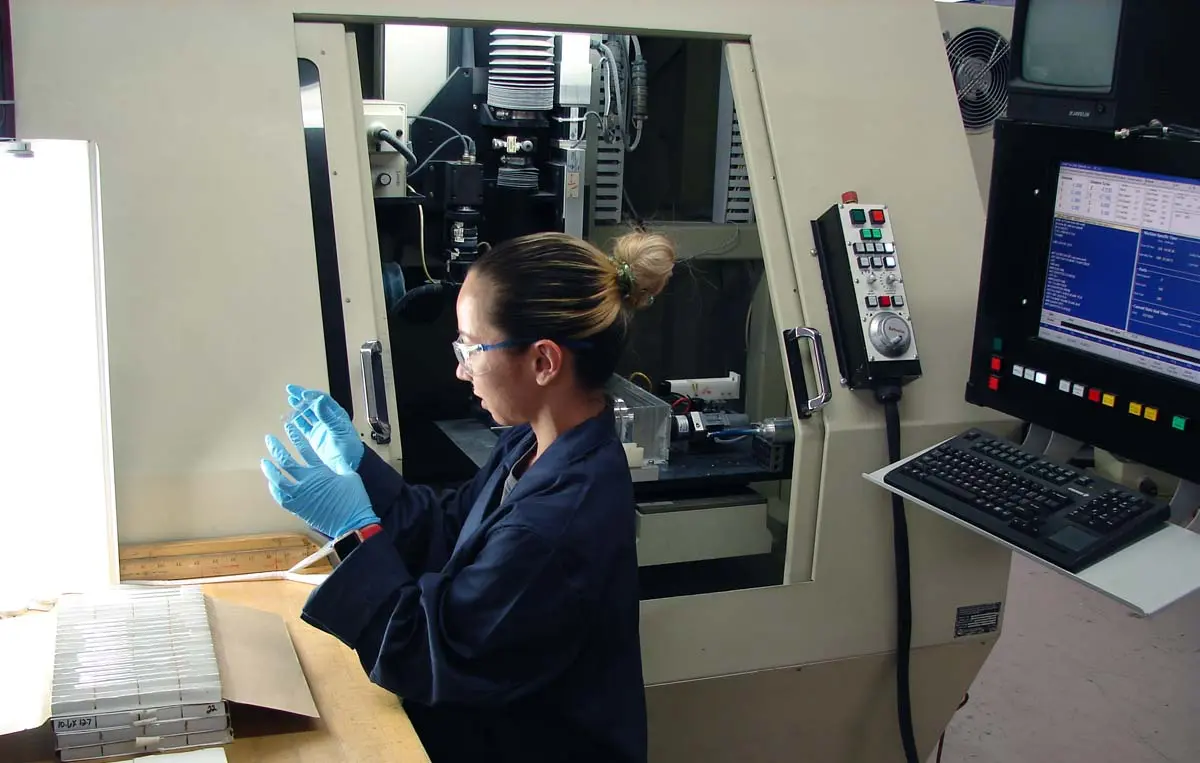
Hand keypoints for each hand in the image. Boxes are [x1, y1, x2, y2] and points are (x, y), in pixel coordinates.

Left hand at [261, 420, 378, 537]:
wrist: (352, 524)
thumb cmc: (354, 499)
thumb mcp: (351, 476)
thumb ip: (340, 465)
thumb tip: (337, 457)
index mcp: (320, 471)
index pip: (305, 450)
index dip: (296, 438)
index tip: (289, 428)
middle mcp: (306, 482)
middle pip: (286, 462)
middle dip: (276, 449)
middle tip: (269, 439)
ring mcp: (299, 496)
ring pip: (278, 480)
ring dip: (270, 469)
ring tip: (264, 461)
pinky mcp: (298, 509)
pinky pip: (281, 498)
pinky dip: (274, 490)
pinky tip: (272, 484)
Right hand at [286, 384, 364, 474]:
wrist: (349, 464)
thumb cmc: (350, 447)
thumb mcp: (339, 430)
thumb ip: (328, 416)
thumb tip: (319, 401)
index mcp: (336, 414)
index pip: (322, 399)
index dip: (311, 395)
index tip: (302, 393)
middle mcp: (327, 418)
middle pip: (312, 403)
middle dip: (301, 396)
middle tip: (290, 389)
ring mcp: (320, 428)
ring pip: (307, 413)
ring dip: (298, 406)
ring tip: (290, 399)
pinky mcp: (314, 437)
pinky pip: (303, 427)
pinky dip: (296, 422)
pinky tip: (289, 417)